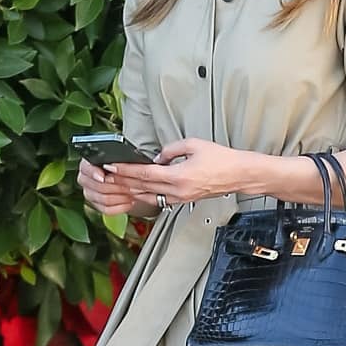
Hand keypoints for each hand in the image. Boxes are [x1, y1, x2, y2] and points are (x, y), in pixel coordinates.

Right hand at [77, 158, 137, 215]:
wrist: (131, 179)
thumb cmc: (125, 166)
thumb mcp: (122, 159)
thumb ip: (116, 161)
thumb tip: (114, 166)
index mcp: (89, 163)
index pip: (86, 168)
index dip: (94, 173)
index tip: (103, 177)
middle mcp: (86, 178)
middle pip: (95, 185)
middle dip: (114, 187)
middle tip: (127, 186)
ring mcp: (90, 193)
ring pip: (102, 198)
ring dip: (119, 197)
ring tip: (131, 194)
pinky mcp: (97, 205)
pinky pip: (106, 209)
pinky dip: (119, 207)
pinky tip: (129, 203)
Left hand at [107, 138, 253, 205]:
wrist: (238, 175)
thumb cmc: (221, 160)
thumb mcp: (194, 145)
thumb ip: (171, 150)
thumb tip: (157, 157)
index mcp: (179, 177)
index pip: (145, 174)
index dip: (126, 170)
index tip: (112, 166)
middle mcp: (177, 191)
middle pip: (142, 187)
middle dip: (123, 181)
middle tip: (106, 175)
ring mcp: (179, 198)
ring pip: (148, 196)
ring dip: (130, 190)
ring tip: (116, 184)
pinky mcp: (183, 200)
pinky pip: (158, 199)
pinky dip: (144, 194)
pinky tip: (135, 191)